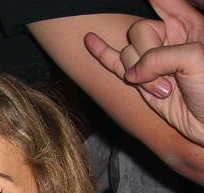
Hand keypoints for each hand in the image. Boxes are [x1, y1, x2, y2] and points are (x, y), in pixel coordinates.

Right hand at [85, 0, 203, 145]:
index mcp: (189, 25)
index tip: (148, 0)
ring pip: (127, 54)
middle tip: (166, 78)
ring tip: (165, 92)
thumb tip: (132, 74)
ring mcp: (152, 59)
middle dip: (146, 54)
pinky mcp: (139, 79)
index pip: (165, 2)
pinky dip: (101, 52)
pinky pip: (114, 62)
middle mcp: (169, 38)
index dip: (156, 1)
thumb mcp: (195, 60)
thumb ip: (159, 57)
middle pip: (139, 30)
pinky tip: (90, 40)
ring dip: (141, 77)